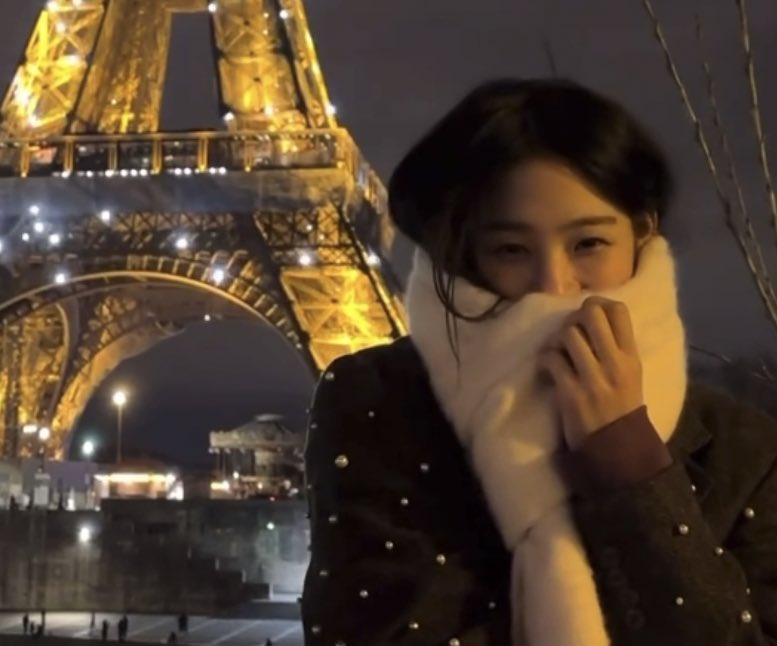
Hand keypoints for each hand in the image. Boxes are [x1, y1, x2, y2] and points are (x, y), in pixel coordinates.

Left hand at [537, 296, 644, 448]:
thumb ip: (618, 349)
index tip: (587, 315)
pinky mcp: (570, 393)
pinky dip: (545, 359)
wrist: (617, 451)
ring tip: (558, 352)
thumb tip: (593, 318)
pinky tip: (548, 368)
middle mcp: (614, 363)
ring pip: (567, 334)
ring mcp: (592, 378)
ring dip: (557, 340)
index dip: (598, 304)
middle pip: (591, 314)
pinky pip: (551, 359)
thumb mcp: (631, 375)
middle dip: (574, 317)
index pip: (618, 310)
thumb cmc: (622, 409)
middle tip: (569, 331)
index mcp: (631, 357)